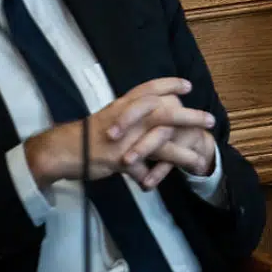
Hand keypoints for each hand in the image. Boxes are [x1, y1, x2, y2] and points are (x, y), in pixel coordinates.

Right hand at [23, 78, 213, 189]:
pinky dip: (153, 178)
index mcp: (123, 105)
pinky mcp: (119, 158)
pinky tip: (156, 186)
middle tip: (210, 119)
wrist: (61, 150)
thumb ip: (131, 118)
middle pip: (165, 111)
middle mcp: (126, 117)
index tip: (188, 85)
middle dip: (190, 116)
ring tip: (200, 161)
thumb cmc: (86, 135)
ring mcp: (124, 137)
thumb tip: (151, 119)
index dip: (169, 84)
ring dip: (183, 152)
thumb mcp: (110, 119)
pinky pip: (143, 168)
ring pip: (161, 142)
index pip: (149, 88)